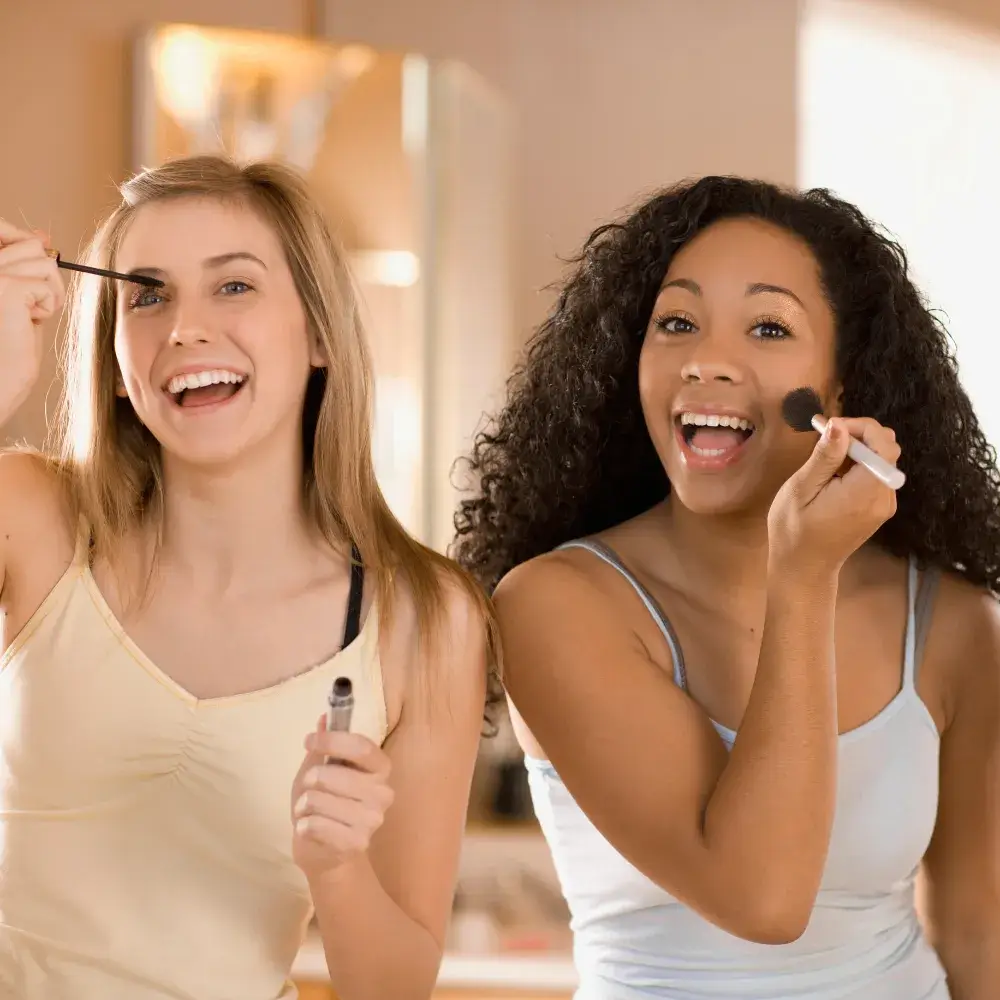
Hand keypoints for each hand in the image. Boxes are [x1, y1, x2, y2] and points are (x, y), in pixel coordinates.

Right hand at [0, 220, 63, 425]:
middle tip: (29, 307)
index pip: (4, 229)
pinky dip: (49, 306)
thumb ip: (24, 264)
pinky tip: (29, 322)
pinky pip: (48, 285)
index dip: (28, 243)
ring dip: (49, 293)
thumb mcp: (19, 295)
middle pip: (33, 245)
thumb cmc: (7, 345)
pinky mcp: (6, 287)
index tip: (33, 271)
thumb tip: (42, 236)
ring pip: (46, 262)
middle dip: (44, 278)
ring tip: (28, 315)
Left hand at [290, 716, 394, 883]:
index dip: (331, 740)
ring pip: (317, 800)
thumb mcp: (320, 770)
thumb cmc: (324, 805)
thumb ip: (324, 747)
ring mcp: (373, 820)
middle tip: (309, 788)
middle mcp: (383, 792)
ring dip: (304, 806)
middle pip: (332, 774)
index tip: (308, 740)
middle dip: (310, 780)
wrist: (327, 853)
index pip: (361, 746)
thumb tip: (324, 717)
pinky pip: (314, 824)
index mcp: (380, 769)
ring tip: (310, 813)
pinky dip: (304, 826)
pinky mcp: (357, 843)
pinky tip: (311, 829)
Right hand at [768, 416, 900, 577]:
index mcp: (865, 492)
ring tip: (824, 460)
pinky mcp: (879, 508)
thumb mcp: (800, 489)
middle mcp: (883, 497)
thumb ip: (824, 457)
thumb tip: (839, 426)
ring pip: (882, 460)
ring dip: (856, 450)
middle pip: (886, 449)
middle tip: (824, 440)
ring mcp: (884, 504)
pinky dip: (858, 466)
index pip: (884, 444)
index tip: (829, 429)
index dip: (860, 427)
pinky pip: (876, 475)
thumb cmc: (794, 531)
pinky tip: (833, 475)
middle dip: (858, 435)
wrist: (804, 568)